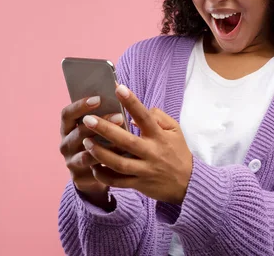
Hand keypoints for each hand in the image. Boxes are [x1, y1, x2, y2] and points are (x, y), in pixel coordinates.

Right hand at [59, 97, 125, 201]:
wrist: (95, 174)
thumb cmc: (100, 142)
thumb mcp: (98, 128)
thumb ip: (103, 114)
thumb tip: (118, 93)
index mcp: (67, 128)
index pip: (67, 114)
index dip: (80, 105)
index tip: (98, 98)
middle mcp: (65, 144)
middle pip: (78, 132)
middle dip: (100, 124)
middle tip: (120, 116)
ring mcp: (71, 162)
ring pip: (86, 154)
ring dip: (106, 146)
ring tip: (124, 139)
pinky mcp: (79, 178)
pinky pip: (94, 171)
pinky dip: (109, 163)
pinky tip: (123, 157)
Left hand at [81, 85, 192, 204]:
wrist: (188, 183)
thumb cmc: (178, 152)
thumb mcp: (175, 130)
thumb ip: (158, 117)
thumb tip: (137, 113)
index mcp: (159, 136)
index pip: (145, 116)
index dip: (131, 102)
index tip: (118, 88)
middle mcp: (151, 152)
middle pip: (126, 141)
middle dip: (105, 129)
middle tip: (87, 119)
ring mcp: (145, 170)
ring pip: (118, 163)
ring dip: (100, 153)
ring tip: (85, 142)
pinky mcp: (139, 184)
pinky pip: (118, 181)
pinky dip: (104, 175)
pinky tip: (93, 166)